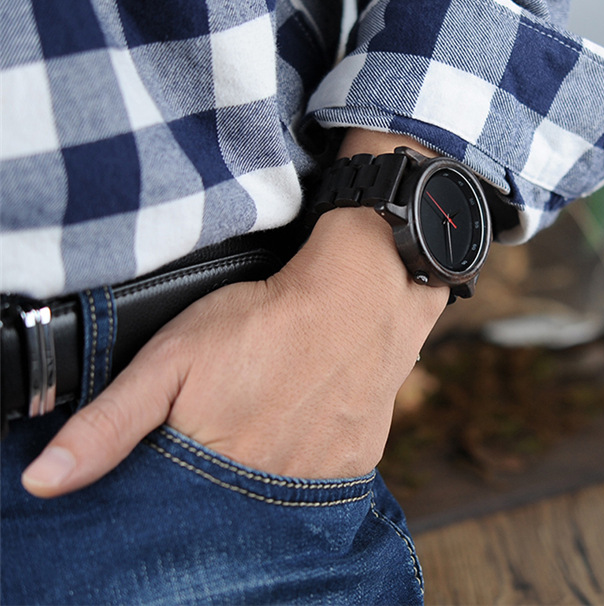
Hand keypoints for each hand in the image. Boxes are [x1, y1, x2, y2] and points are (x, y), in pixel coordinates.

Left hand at [21, 132, 447, 497]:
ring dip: (267, 464)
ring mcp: (320, 479)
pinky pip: (322, 479)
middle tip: (235, 416)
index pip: (178, 506)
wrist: (357, 297)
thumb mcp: (171, 358)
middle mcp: (270, 488)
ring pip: (278, 494)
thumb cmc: (263, 320)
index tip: (182, 446)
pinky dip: (306, 457)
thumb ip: (110, 422)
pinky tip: (304, 417)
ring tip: (270, 413)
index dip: (174, 478)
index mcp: (217, 467)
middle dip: (223, 471)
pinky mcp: (356, 462)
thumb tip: (46, 481)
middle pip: (230, 502)